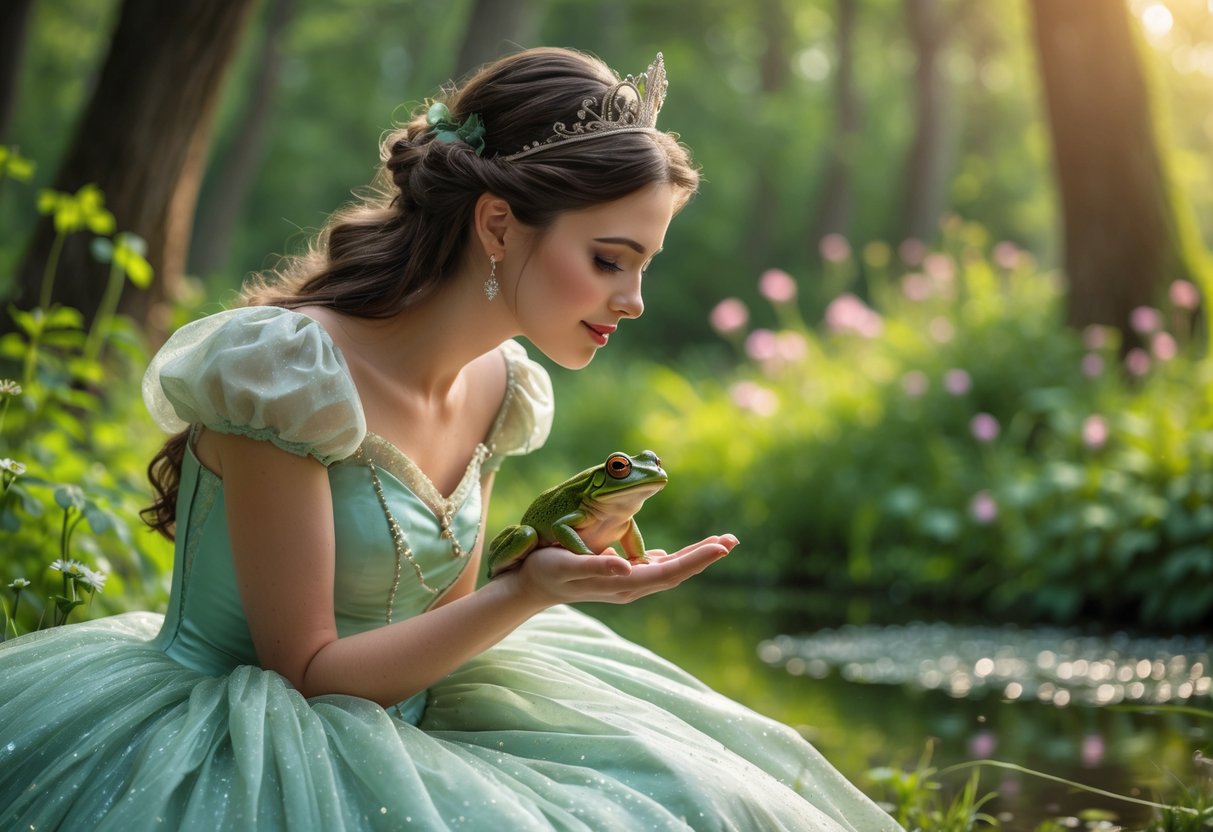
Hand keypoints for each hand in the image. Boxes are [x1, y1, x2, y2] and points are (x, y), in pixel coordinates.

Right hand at [510, 534, 737, 607]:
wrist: (532, 586)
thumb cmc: (546, 570)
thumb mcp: (567, 565)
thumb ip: (597, 567)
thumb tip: (626, 566)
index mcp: (624, 584)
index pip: (669, 572)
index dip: (696, 560)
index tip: (721, 547)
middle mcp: (631, 586)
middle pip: (677, 572)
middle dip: (705, 556)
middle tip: (733, 540)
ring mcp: (628, 583)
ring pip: (670, 570)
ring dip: (695, 556)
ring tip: (720, 543)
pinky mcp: (622, 577)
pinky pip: (656, 568)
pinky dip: (676, 558)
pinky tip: (682, 554)